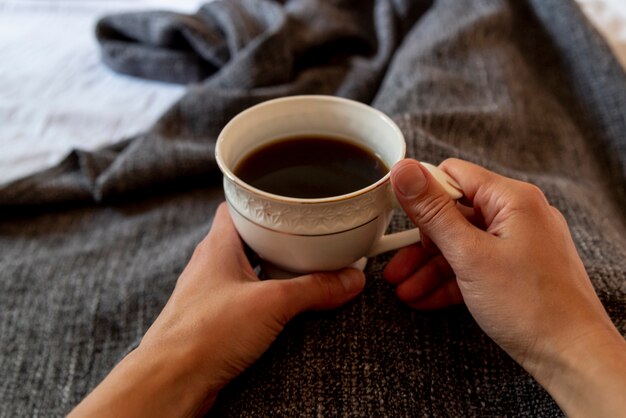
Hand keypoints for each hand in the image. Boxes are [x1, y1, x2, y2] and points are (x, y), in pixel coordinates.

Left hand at [70, 203, 364, 417]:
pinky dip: (262, 296)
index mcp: (218, 245)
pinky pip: (242, 297)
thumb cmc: (206, 333)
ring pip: (245, 270)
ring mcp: (210, 292)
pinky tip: (280, 306)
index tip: (290, 203)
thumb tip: (350, 279)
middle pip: (246, 238)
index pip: (237, 207)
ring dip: (270, 270)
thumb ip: (315, 289)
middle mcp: (210, 264)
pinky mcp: (212, 319)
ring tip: (300, 271)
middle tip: (306, 239)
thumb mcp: (272, 303)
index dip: (262, 202)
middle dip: (276, 239)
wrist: (172, 379)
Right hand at [384, 158, 625, 416]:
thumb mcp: (469, 255)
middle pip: (454, 214)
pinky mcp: (517, 268)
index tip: (396, 215)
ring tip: (405, 290)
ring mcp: (519, 243)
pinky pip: (476, 264)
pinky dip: (451, 279)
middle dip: (422, 245)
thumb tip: (405, 171)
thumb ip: (433, 212)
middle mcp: (518, 214)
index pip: (454, 176)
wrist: (571, 356)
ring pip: (462, 244)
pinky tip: (426, 298)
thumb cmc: (530, 305)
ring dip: (431, 267)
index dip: (421, 194)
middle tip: (397, 266)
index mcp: (512, 199)